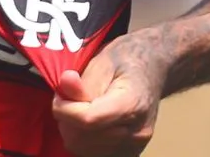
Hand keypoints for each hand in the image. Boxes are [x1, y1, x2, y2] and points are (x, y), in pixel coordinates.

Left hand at [52, 31, 168, 156]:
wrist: (150, 69)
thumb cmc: (124, 62)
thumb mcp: (102, 63)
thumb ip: (84, 81)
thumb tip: (64, 82)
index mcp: (132, 104)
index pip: (88, 120)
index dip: (65, 110)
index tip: (59, 96)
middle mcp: (137, 132)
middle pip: (84, 139)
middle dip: (66, 120)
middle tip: (68, 101)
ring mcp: (136, 146)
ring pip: (85, 151)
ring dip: (73, 132)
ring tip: (78, 111)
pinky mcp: (131, 153)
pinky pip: (95, 155)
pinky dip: (84, 142)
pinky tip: (87, 125)